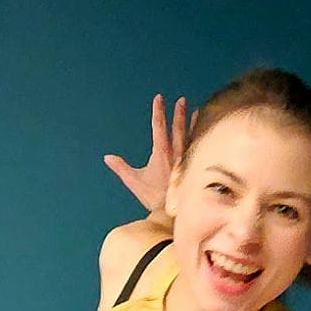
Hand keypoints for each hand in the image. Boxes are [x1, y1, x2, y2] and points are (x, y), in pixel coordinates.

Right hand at [101, 93, 186, 215]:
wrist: (170, 212)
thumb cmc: (152, 197)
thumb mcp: (134, 181)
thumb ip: (121, 168)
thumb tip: (108, 158)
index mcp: (161, 153)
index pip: (159, 127)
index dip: (158, 111)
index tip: (159, 99)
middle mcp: (175, 154)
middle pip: (177, 128)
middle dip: (178, 113)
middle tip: (181, 100)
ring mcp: (185, 160)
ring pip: (190, 137)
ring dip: (192, 123)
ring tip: (196, 111)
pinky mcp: (191, 167)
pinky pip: (196, 148)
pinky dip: (198, 138)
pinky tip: (202, 134)